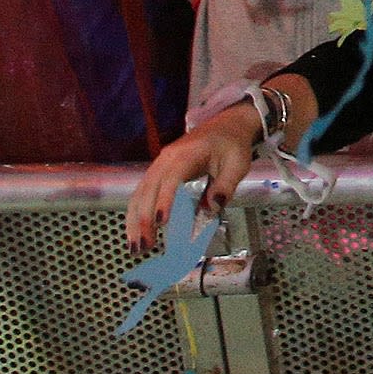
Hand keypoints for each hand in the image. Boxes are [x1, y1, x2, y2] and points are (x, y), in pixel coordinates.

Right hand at [124, 108, 261, 253]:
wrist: (225, 126)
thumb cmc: (231, 145)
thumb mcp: (237, 164)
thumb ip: (226, 186)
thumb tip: (212, 208)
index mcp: (187, 154)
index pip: (172, 178)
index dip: (165, 200)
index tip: (161, 222)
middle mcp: (167, 158)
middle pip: (149, 189)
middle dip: (144, 219)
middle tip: (145, 246)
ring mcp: (159, 165)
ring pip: (139, 194)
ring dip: (135, 221)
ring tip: (136, 247)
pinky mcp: (157, 174)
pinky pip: (141, 195)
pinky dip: (136, 215)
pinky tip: (135, 234)